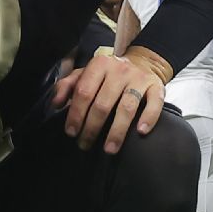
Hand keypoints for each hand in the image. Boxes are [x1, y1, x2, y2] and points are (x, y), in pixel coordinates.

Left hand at [51, 49, 166, 153]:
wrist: (142, 62)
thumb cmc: (108, 74)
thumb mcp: (86, 74)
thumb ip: (68, 86)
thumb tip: (55, 104)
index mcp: (99, 65)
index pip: (84, 92)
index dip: (75, 114)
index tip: (71, 132)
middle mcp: (120, 70)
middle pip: (103, 103)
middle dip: (92, 128)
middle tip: (85, 144)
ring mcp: (139, 78)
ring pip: (126, 107)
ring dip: (117, 131)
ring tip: (109, 149)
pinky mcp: (157, 86)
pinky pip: (154, 104)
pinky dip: (148, 118)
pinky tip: (140, 132)